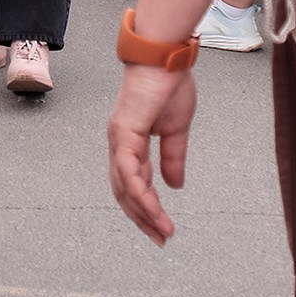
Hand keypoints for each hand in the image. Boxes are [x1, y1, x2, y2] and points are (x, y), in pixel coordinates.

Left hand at [108, 65, 195, 244]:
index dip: (146, 207)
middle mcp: (119, 144)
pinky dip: (141, 192)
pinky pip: (129, 171)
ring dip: (144, 212)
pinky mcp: (125, 132)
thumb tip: (175, 186)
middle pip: (124, 192)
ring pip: (125, 187)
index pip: (133, 183)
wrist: (166, 57)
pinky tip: (154, 209)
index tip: (163, 228)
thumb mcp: (176, 130)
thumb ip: (173, 158)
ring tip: (163, 231)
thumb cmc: (169, 84)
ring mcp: (118, 139)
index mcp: (129, 143)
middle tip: (161, 239)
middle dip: (142, 218)